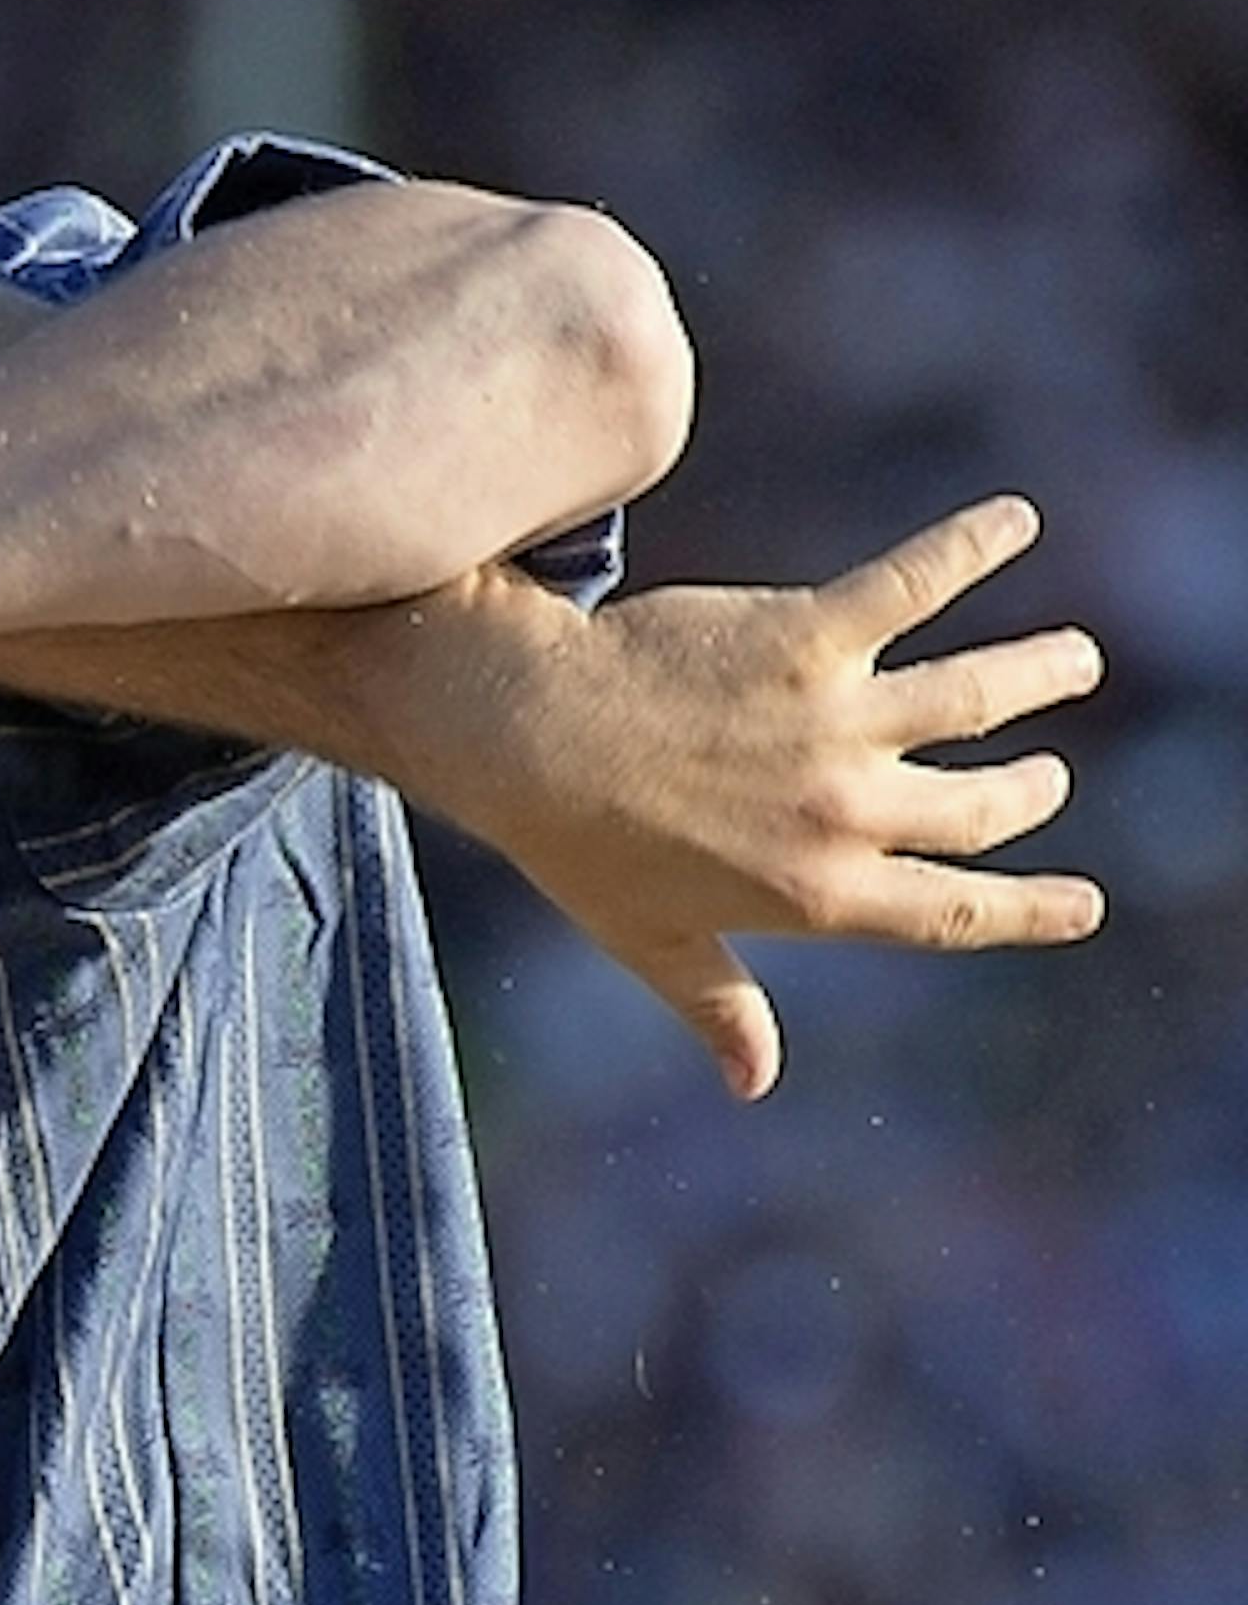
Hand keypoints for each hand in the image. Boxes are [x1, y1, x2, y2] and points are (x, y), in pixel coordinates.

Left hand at [379, 494, 1103, 1100]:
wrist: (520, 735)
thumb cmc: (576, 842)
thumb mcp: (650, 941)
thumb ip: (719, 1006)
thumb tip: (753, 1084)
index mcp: (816, 894)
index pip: (954, 913)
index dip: (1031, 911)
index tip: (1083, 906)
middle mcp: (843, 812)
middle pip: (986, 806)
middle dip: (1031, 792)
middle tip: (1045, 776)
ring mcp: (833, 722)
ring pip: (983, 693)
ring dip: (1043, 673)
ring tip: (1074, 659)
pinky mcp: (808, 636)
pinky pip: (917, 583)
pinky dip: (974, 545)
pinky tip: (1014, 520)